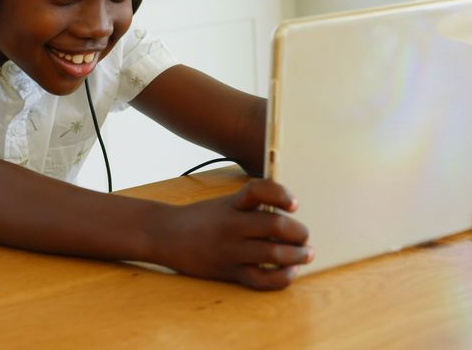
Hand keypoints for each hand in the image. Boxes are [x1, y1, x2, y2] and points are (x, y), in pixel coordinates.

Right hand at [154, 179, 311, 290]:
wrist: (166, 235)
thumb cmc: (200, 218)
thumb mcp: (223, 204)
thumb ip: (251, 208)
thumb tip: (287, 218)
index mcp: (231, 204)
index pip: (259, 191)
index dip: (281, 194)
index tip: (294, 204)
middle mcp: (231, 226)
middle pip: (274, 226)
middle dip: (298, 232)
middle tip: (304, 236)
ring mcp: (230, 250)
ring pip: (273, 254)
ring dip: (297, 255)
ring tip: (305, 254)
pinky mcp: (229, 272)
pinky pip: (261, 280)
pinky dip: (281, 278)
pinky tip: (289, 272)